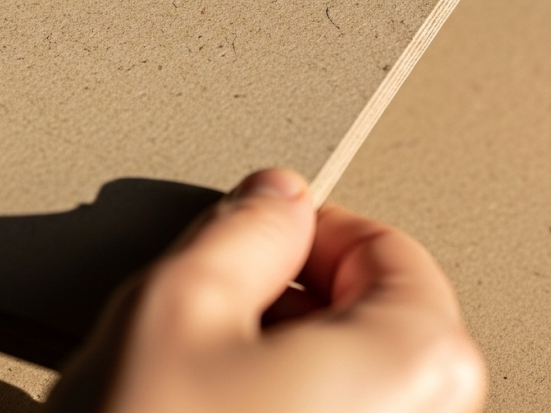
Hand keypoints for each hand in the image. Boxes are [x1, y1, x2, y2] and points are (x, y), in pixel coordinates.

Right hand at [45, 168, 485, 412]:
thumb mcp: (178, 302)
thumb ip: (243, 228)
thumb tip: (277, 197)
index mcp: (411, 371)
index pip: (394, 253)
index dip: (316, 230)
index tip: (260, 234)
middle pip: (388, 320)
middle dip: (305, 294)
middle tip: (228, 304)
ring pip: (363, 380)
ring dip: (295, 351)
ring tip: (215, 371)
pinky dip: (294, 404)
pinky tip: (220, 412)